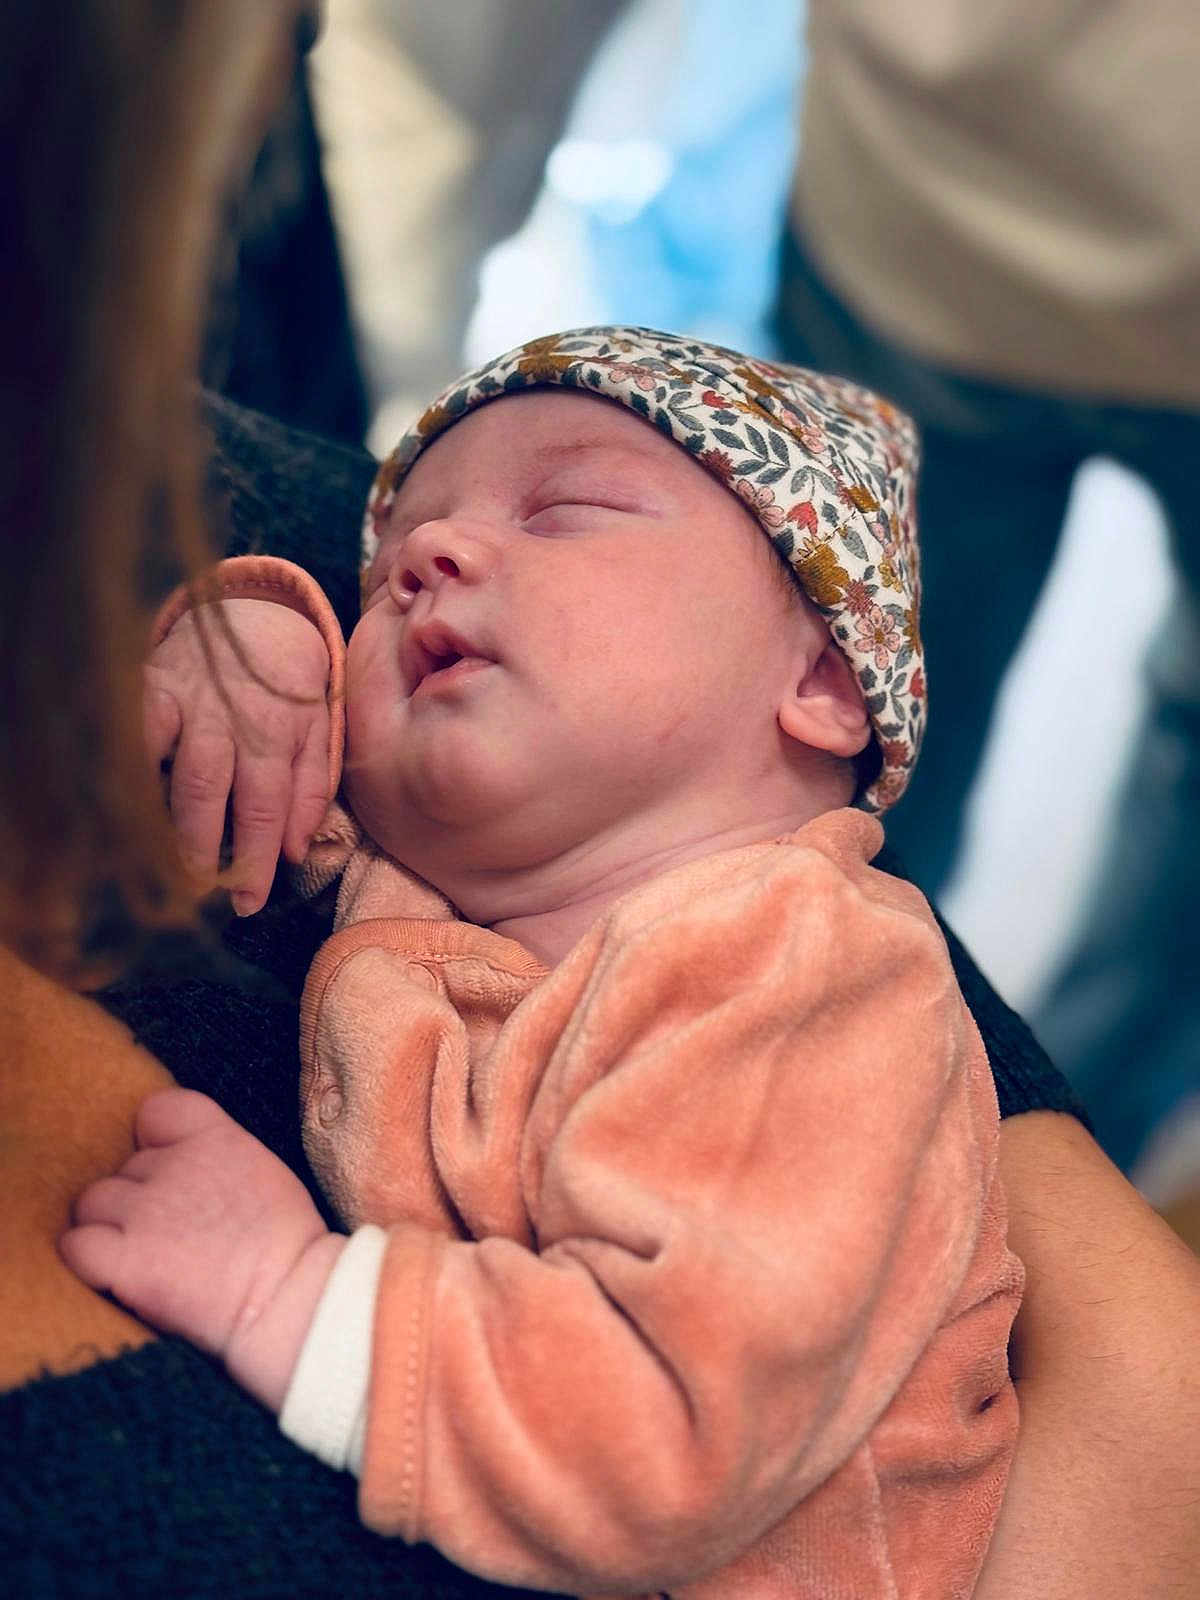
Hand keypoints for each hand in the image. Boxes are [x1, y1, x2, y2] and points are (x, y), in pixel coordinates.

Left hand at [60, 1089, 341, 1410]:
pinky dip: (86, 1259)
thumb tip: (187, 1170)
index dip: (154, 1141)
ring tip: (137, 1254)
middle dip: (138, 1196)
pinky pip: (76, 1245)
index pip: (157, 1111)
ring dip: (106, 1225)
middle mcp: (174, 1166)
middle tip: (166, 1233)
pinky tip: (113, 1274)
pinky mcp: (124, 1259)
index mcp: (216, 1138)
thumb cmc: (288, 1247)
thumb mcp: (264, 1174)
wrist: (290, 1300)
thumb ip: (219, 1158)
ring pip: (92, 1202)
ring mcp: (146, 1211)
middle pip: (124, 1167)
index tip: (169, 1169)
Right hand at [145, 598, 331, 912]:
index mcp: (277, 730)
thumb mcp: (321, 730)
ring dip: (169, 826)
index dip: (257, 860)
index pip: (265, 807)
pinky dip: (133, 773)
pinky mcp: (150, 687)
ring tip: (173, 869)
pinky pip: (135, 738)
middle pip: (210, 794)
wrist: (257, 610)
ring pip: (169, 769)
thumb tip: (298, 852)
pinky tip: (136, 810)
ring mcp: (186, 700)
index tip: (250, 903)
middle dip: (206, 852)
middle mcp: (229, 716)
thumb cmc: (295, 684)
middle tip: (206, 894)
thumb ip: (312, 789)